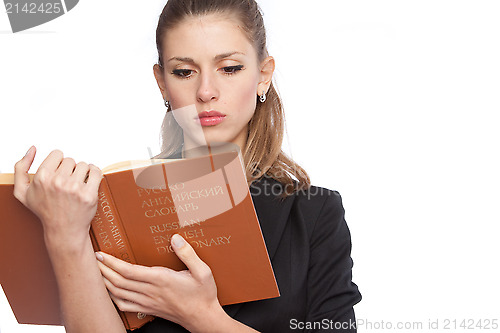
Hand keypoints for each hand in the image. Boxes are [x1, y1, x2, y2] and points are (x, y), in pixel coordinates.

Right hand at [14, 146, 101, 243]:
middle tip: (67, 182)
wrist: (63, 230)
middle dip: (70, 169)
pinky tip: (90, 180)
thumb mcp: (22, 192)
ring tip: (77, 184)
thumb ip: (20, 168)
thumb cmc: (44, 210)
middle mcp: (58, 181)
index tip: (58, 173)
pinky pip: (96, 172)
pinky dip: (95, 173)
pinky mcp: (89, 195)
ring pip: (84, 165)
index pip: (57, 154)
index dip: (58, 163)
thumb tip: (32, 148)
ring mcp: (75, 188)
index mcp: (42, 177)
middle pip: (71, 160)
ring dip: (82, 172)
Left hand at [97, 234, 224, 331]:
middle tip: (91, 259)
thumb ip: (188, 254)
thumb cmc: (203, 294)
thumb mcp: (203, 271)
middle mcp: (151, 292)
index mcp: (162, 280)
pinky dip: (112, 297)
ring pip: (118, 293)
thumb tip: (175, 238)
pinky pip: (124, 305)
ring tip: (96, 271)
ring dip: (104, 282)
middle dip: (103, 270)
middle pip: (119, 282)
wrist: (202, 317)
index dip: (113, 263)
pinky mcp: (147, 309)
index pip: (130, 272)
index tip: (101, 254)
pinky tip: (108, 290)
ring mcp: (147, 302)